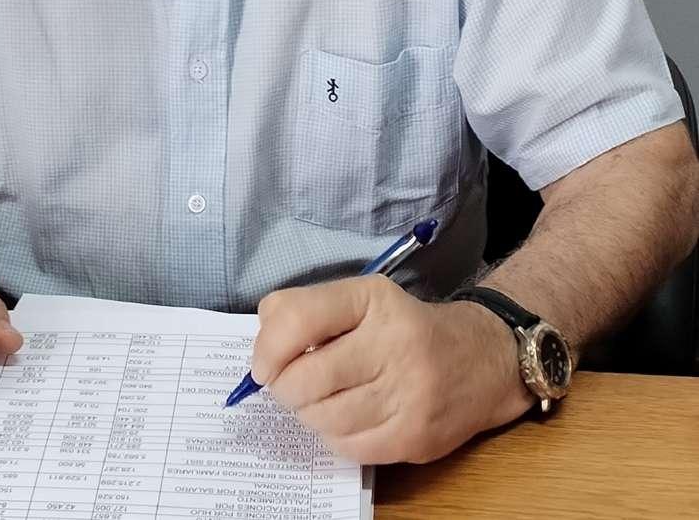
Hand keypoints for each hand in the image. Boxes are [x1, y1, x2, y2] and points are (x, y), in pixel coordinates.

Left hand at [250, 275, 533, 463]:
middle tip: (289, 384)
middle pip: (304, 379)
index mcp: (373, 299)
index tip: (264, 362)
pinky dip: (333, 435)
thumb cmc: (405, 326)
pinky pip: (347, 446)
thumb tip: (263, 348)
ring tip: (318, 400)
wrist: (483, 359)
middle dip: (284, 387)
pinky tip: (345, 418)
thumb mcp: (362, 298)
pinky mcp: (414, 436)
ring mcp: (407, 394)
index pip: (299, 318)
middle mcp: (393, 343)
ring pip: (322, 418)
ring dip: (307, 413)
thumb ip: (307, 310)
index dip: (268, 346)